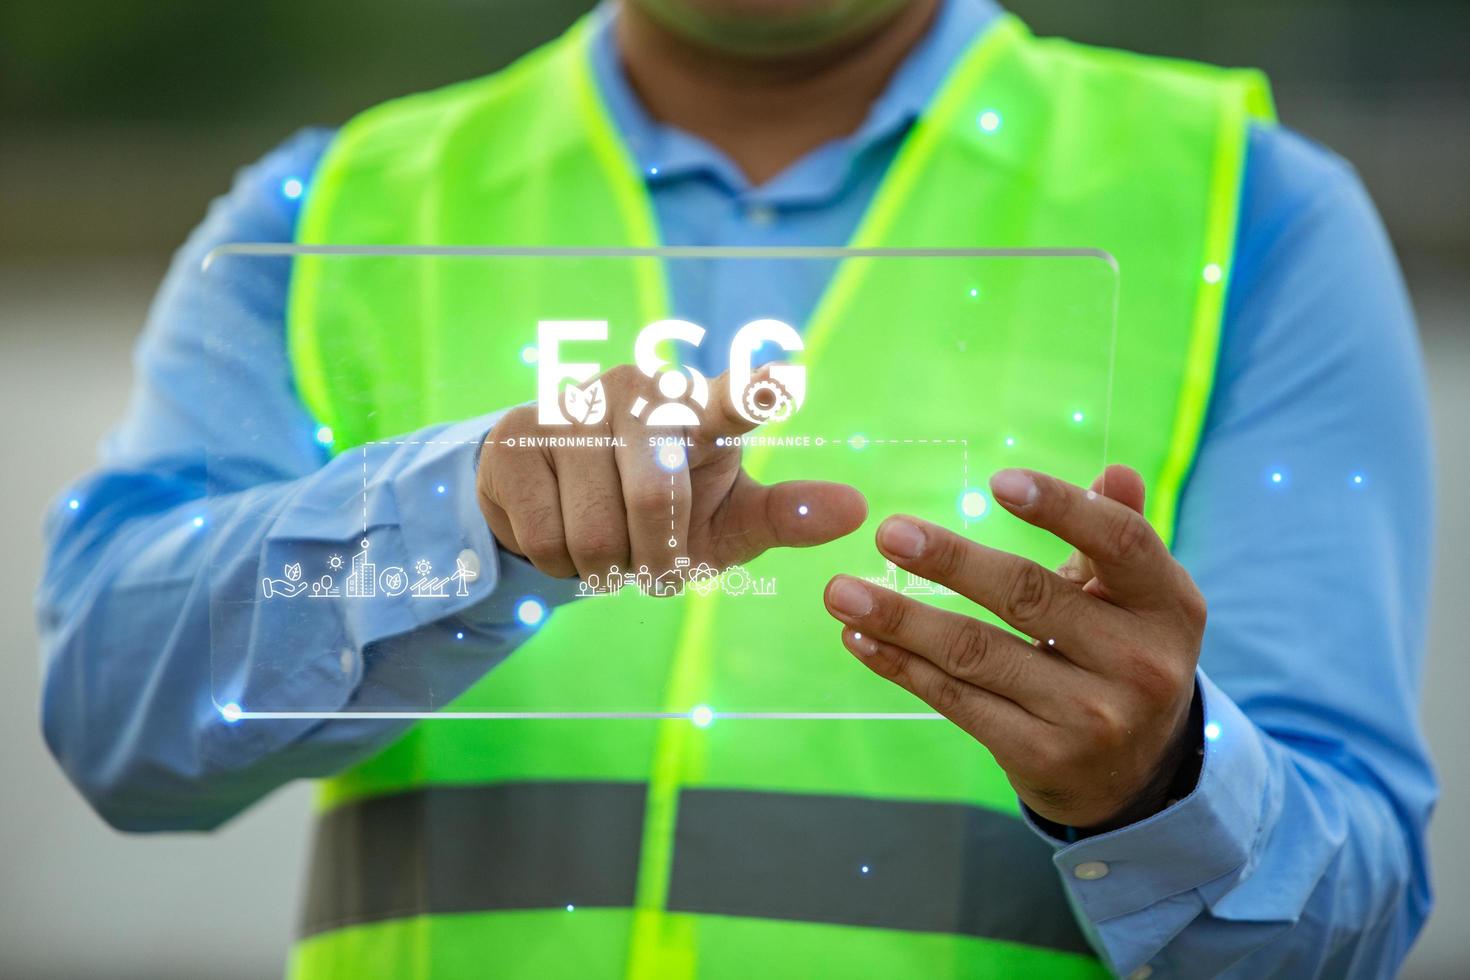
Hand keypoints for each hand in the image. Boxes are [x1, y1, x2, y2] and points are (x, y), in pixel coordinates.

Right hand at [479, 365, 866, 583]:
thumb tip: (858, 510)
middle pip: (652, 504)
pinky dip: (560, 563)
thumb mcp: (727, 521)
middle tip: (650, 562)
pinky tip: (563, 534)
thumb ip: (785, 516)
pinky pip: (544, 537)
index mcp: (698, 412)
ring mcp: (569, 407)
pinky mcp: (514, 437)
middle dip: (652, 558)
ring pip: (594, 532)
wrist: (560, 501)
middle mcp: (635, 392)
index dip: (753, 392)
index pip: (730, 401)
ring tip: (608, 545)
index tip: (783, 378)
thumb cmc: (665, 509)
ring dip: (604, 567)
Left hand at [822, 464, 1205, 829]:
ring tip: (842, 592)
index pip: (1120, 543)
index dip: (1061, 508)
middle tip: (890, 533)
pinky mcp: (1040, 755)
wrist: (1133, 774)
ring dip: (900, 619)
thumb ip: (1120, 534)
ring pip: (976, 654)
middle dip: (951, 562)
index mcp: (1169, 606)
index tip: (998, 482)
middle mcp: (1138, 663)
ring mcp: (1088, 716)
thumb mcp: (1139, 598)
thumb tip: (1115, 472)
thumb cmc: (1122, 655)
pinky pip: (956, 700)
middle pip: (1029, 597)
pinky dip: (902, 667)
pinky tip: (861, 639)